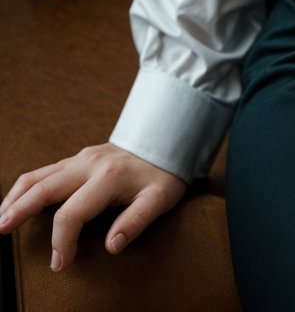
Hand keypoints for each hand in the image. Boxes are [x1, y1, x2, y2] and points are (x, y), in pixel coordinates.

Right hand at [0, 143, 185, 271]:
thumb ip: (136, 221)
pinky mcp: (78, 158)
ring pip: (40, 175)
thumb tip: (112, 246)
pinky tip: (17, 201)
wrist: (167, 141)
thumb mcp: (161, 199)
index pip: (72, 213)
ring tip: (1, 218)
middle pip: (45, 187)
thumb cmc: (163, 174)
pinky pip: (46, 171)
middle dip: (21, 210)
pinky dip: (27, 187)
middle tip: (1, 230)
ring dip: (17, 196)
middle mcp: (89, 164)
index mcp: (108, 177)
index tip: (61, 264)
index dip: (62, 242)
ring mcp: (81, 158)